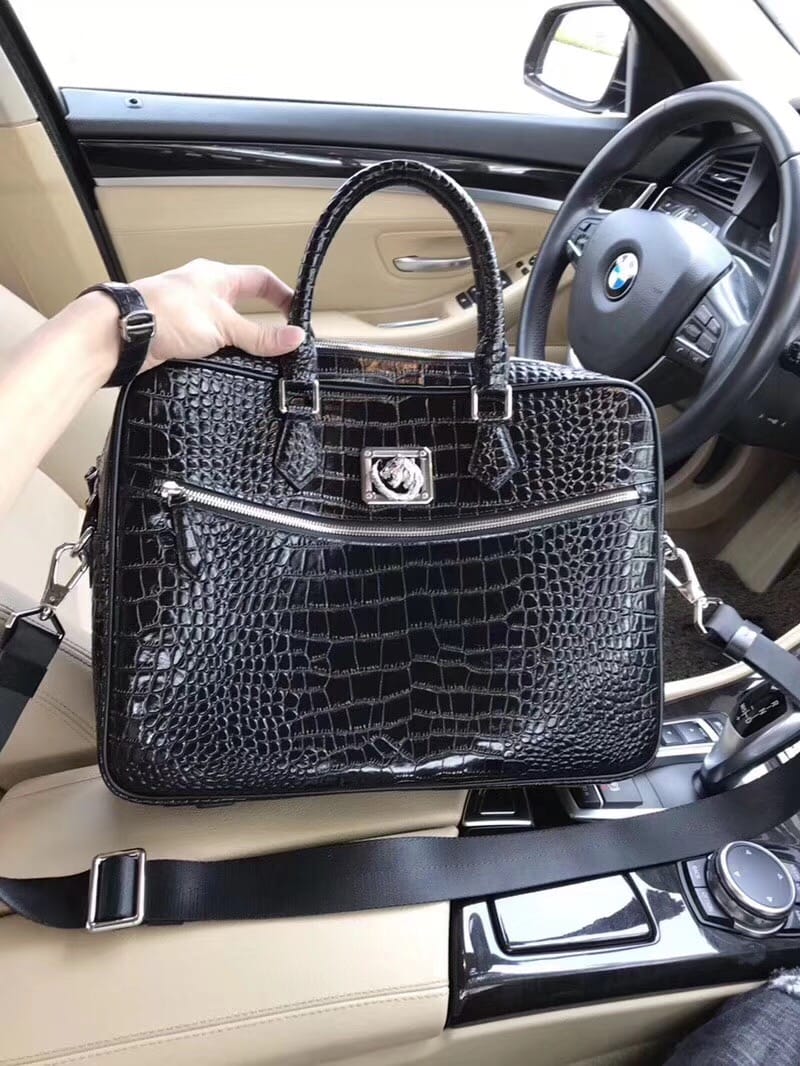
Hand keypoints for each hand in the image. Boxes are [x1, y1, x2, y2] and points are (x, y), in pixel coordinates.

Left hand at [133, 259, 304, 371]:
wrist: (123, 333)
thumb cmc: (167, 314)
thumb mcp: (224, 326)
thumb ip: (260, 336)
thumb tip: (296, 337)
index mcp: (217, 276)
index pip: (260, 279)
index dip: (282, 294)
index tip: (298, 314)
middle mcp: (202, 290)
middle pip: (243, 303)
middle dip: (261, 321)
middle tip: (278, 341)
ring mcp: (188, 312)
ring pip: (224, 325)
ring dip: (239, 340)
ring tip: (254, 358)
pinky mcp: (176, 334)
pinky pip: (207, 342)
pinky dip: (220, 352)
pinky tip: (224, 365)